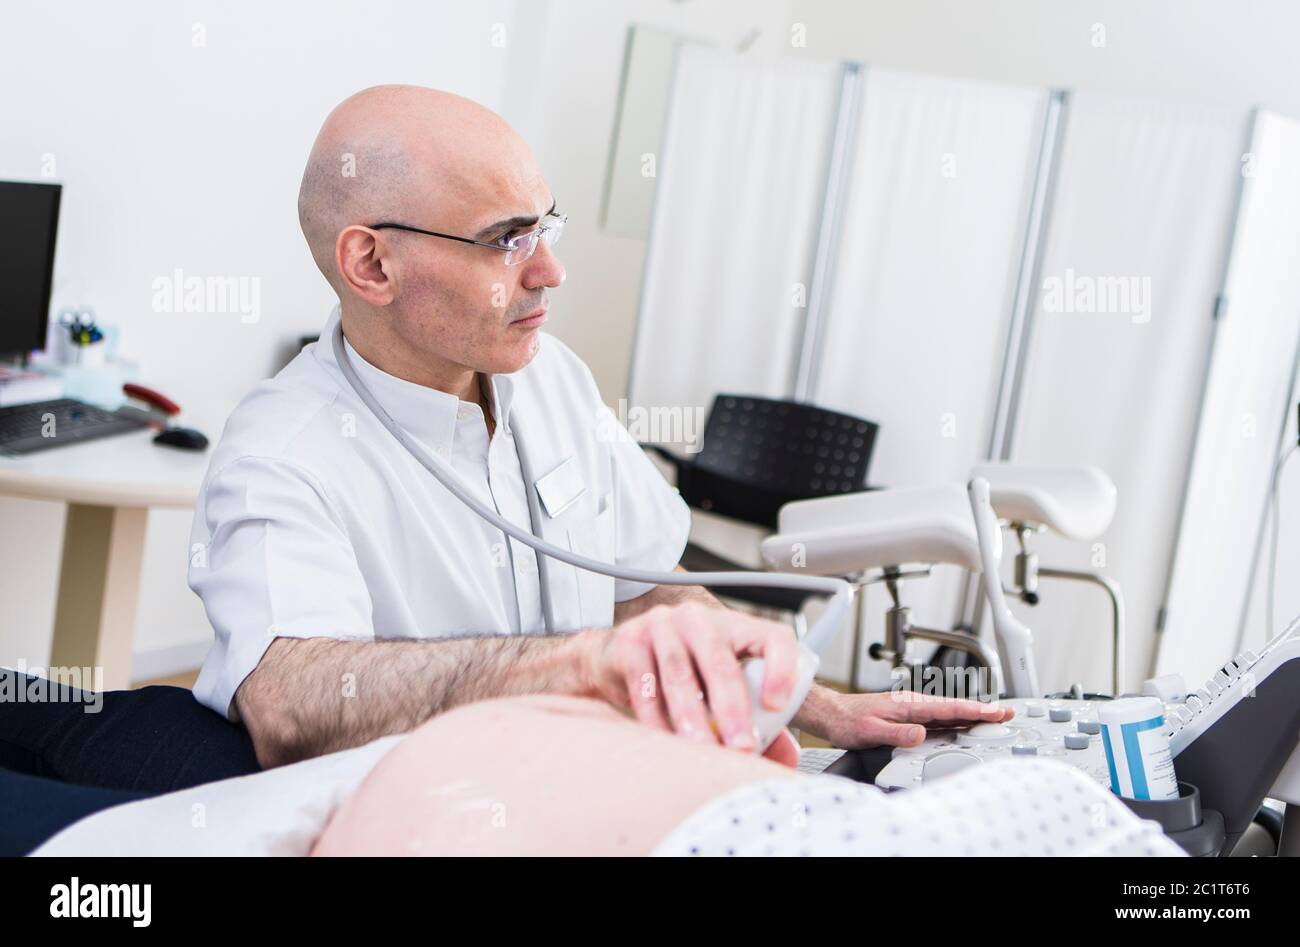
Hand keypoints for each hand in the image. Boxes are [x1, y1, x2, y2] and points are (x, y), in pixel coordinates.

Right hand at [579, 602, 799, 753]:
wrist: (618, 655)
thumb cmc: (684, 674)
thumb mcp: (720, 688)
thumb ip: (754, 719)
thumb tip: (785, 758)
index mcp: (735, 627)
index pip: (772, 637)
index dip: (781, 668)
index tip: (779, 706)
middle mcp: (700, 620)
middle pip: (721, 661)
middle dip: (733, 710)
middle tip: (741, 747)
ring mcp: (662, 626)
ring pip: (680, 675)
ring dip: (693, 718)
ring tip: (702, 750)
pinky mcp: (630, 642)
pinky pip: (645, 686)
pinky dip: (656, 720)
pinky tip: (665, 742)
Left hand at [794, 685, 1014, 748]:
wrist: (830, 713)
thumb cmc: (846, 720)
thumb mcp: (870, 730)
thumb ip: (897, 733)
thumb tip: (921, 734)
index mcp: (908, 704)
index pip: (949, 708)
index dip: (975, 711)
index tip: (996, 713)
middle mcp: (912, 704)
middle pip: (954, 708)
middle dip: (982, 711)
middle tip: (1007, 714)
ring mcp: (910, 709)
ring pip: (947, 713)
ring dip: (970, 716)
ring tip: (993, 719)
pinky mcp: (906, 716)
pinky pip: (936, 719)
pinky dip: (954, 721)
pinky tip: (962, 727)